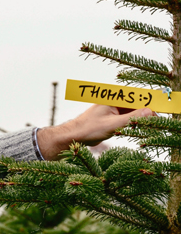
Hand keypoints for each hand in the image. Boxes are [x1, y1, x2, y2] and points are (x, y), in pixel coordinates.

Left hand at [37, 104, 154, 160]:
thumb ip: (132, 118)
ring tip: (148, 126)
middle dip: (147, 111)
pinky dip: (133, 122)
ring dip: (140, 118)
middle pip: (137, 103)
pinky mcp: (111, 117)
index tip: (161, 110)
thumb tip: (151, 111)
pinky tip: (137, 129)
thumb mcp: (112, 124)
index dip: (151, 102)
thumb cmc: (88, 129)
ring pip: (133, 111)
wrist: (72, 137)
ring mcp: (112, 108)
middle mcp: (113, 100)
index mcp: (112, 97)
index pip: (137, 96)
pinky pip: (127, 117)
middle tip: (156, 121)